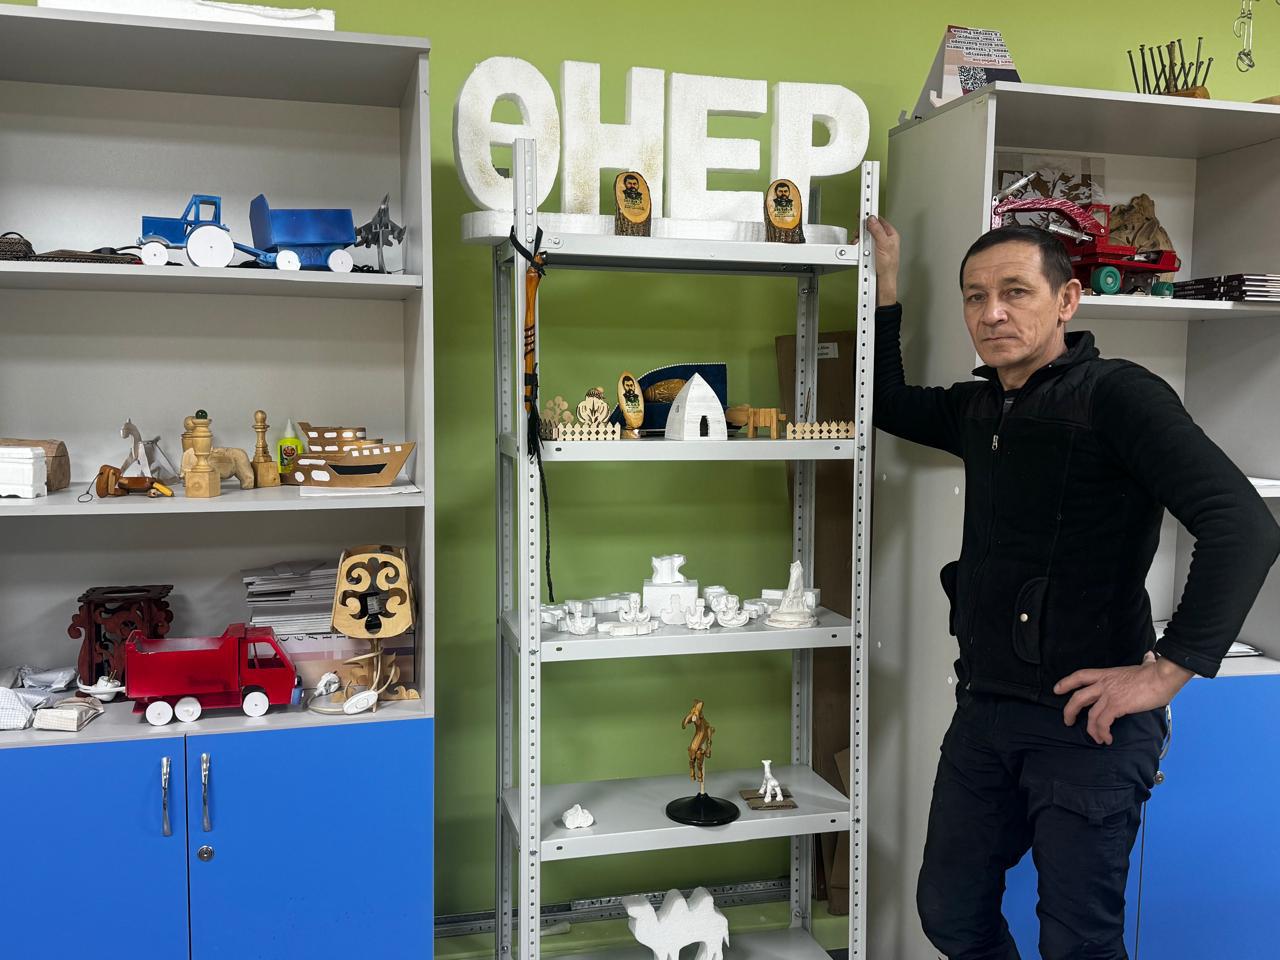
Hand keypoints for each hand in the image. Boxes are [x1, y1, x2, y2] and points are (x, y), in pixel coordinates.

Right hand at [865, 215, 899, 306]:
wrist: (883, 280)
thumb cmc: (888, 266)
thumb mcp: (884, 245)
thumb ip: (877, 230)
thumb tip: (871, 219)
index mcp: (891, 234)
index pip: (879, 220)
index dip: (871, 215)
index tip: (864, 209)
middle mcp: (884, 239)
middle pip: (870, 227)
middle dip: (862, 230)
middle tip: (859, 233)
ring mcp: (876, 245)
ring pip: (864, 236)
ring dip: (859, 239)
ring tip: (858, 244)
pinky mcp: (870, 251)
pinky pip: (862, 245)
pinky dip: (858, 246)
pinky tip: (858, 249)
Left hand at [1054, 652, 1193, 744]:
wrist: (1162, 677)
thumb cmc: (1156, 673)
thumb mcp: (1144, 665)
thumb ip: (1144, 662)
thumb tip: (1149, 657)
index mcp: (1107, 674)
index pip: (1081, 675)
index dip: (1066, 682)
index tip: (1057, 689)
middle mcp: (1104, 684)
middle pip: (1078, 697)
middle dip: (1069, 711)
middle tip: (1068, 721)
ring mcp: (1109, 695)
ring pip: (1090, 715)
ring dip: (1091, 730)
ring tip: (1097, 738)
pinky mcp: (1117, 705)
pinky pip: (1103, 722)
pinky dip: (1102, 733)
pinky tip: (1107, 739)